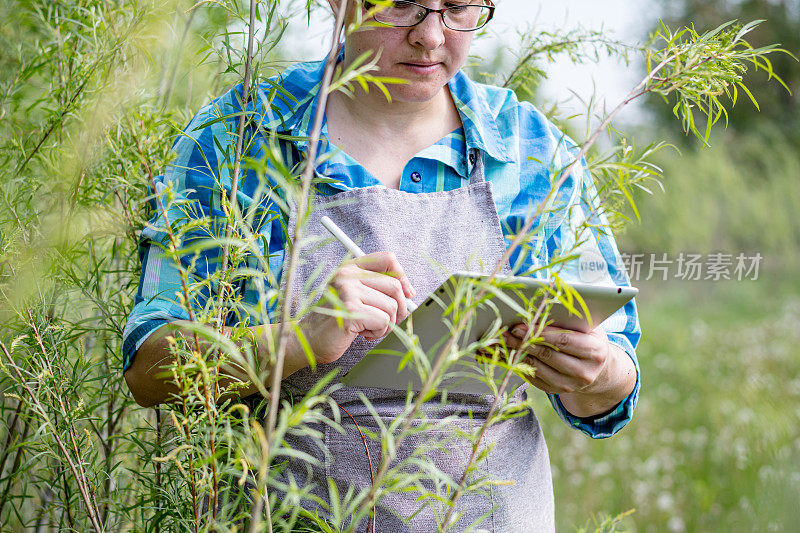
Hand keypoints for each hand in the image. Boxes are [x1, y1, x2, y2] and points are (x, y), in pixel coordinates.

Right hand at [298, 251, 415, 365]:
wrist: (309, 339)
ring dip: (386, 324)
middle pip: (395, 286)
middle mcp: (347, 275)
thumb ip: (377, 288)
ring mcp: (348, 291)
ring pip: (392, 306)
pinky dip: (379, 332)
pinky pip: (383, 321)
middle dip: (399, 309)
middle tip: (388, 321)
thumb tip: (409, 291)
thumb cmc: (335, 320)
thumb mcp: (355, 296)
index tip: (407, 293)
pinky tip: (363, 334)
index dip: (403, 276)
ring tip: (369, 327)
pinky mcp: (351, 310)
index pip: (387, 259)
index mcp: (350, 268)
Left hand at [489, 323, 635, 417]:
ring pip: (537, 368)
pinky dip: (518, 366)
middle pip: (547, 356)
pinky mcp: (557, 391)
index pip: (563, 341)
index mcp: (595, 352)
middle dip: (523, 343)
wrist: (598, 368)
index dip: (539, 333)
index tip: (519, 326)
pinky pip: (533, 378)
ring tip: (501, 342)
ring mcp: (570, 385)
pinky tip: (506, 355)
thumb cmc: (588, 338)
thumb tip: (535, 308)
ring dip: (516, 355)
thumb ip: (568, 320)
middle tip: (504, 332)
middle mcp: (584, 372)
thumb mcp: (587, 327)